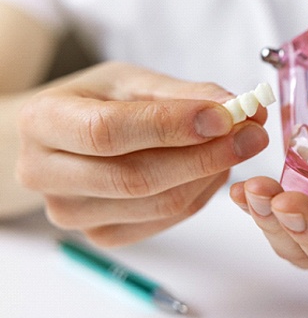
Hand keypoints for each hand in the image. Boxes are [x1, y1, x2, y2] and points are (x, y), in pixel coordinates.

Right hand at [17, 62, 268, 245]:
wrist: (68, 137)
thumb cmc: (98, 102)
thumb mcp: (134, 82)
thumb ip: (184, 94)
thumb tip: (239, 107)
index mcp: (43, 121)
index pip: (108, 131)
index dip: (172, 126)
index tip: (226, 115)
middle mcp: (46, 174)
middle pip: (137, 177)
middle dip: (207, 155)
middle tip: (254, 133)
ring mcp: (72, 213)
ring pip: (159, 203)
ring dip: (210, 174)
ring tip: (237, 145)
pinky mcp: (101, 235)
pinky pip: (165, 220)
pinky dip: (200, 193)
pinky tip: (213, 168)